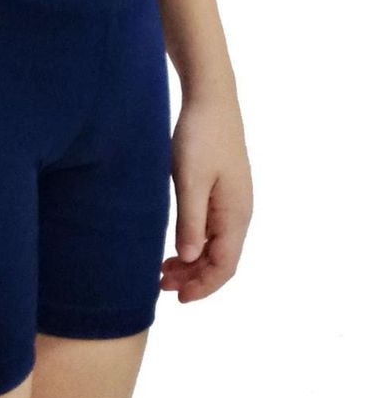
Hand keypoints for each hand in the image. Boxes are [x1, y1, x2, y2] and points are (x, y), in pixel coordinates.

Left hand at [160, 93, 252, 302]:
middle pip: (220, 260)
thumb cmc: (199, 137)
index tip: (177, 298)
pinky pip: (210, 229)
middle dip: (193, 278)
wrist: (210, 99)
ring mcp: (231, 202)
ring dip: (191, 263)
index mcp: (235, 214)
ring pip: (214, 246)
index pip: (225, 265)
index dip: (203, 287)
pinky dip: (193, 244)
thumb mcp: (190, 180)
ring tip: (162, 271)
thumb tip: (191, 258)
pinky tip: (173, 246)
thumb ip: (190, 220)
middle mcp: (238, 212)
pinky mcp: (220, 192)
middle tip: (159, 284)